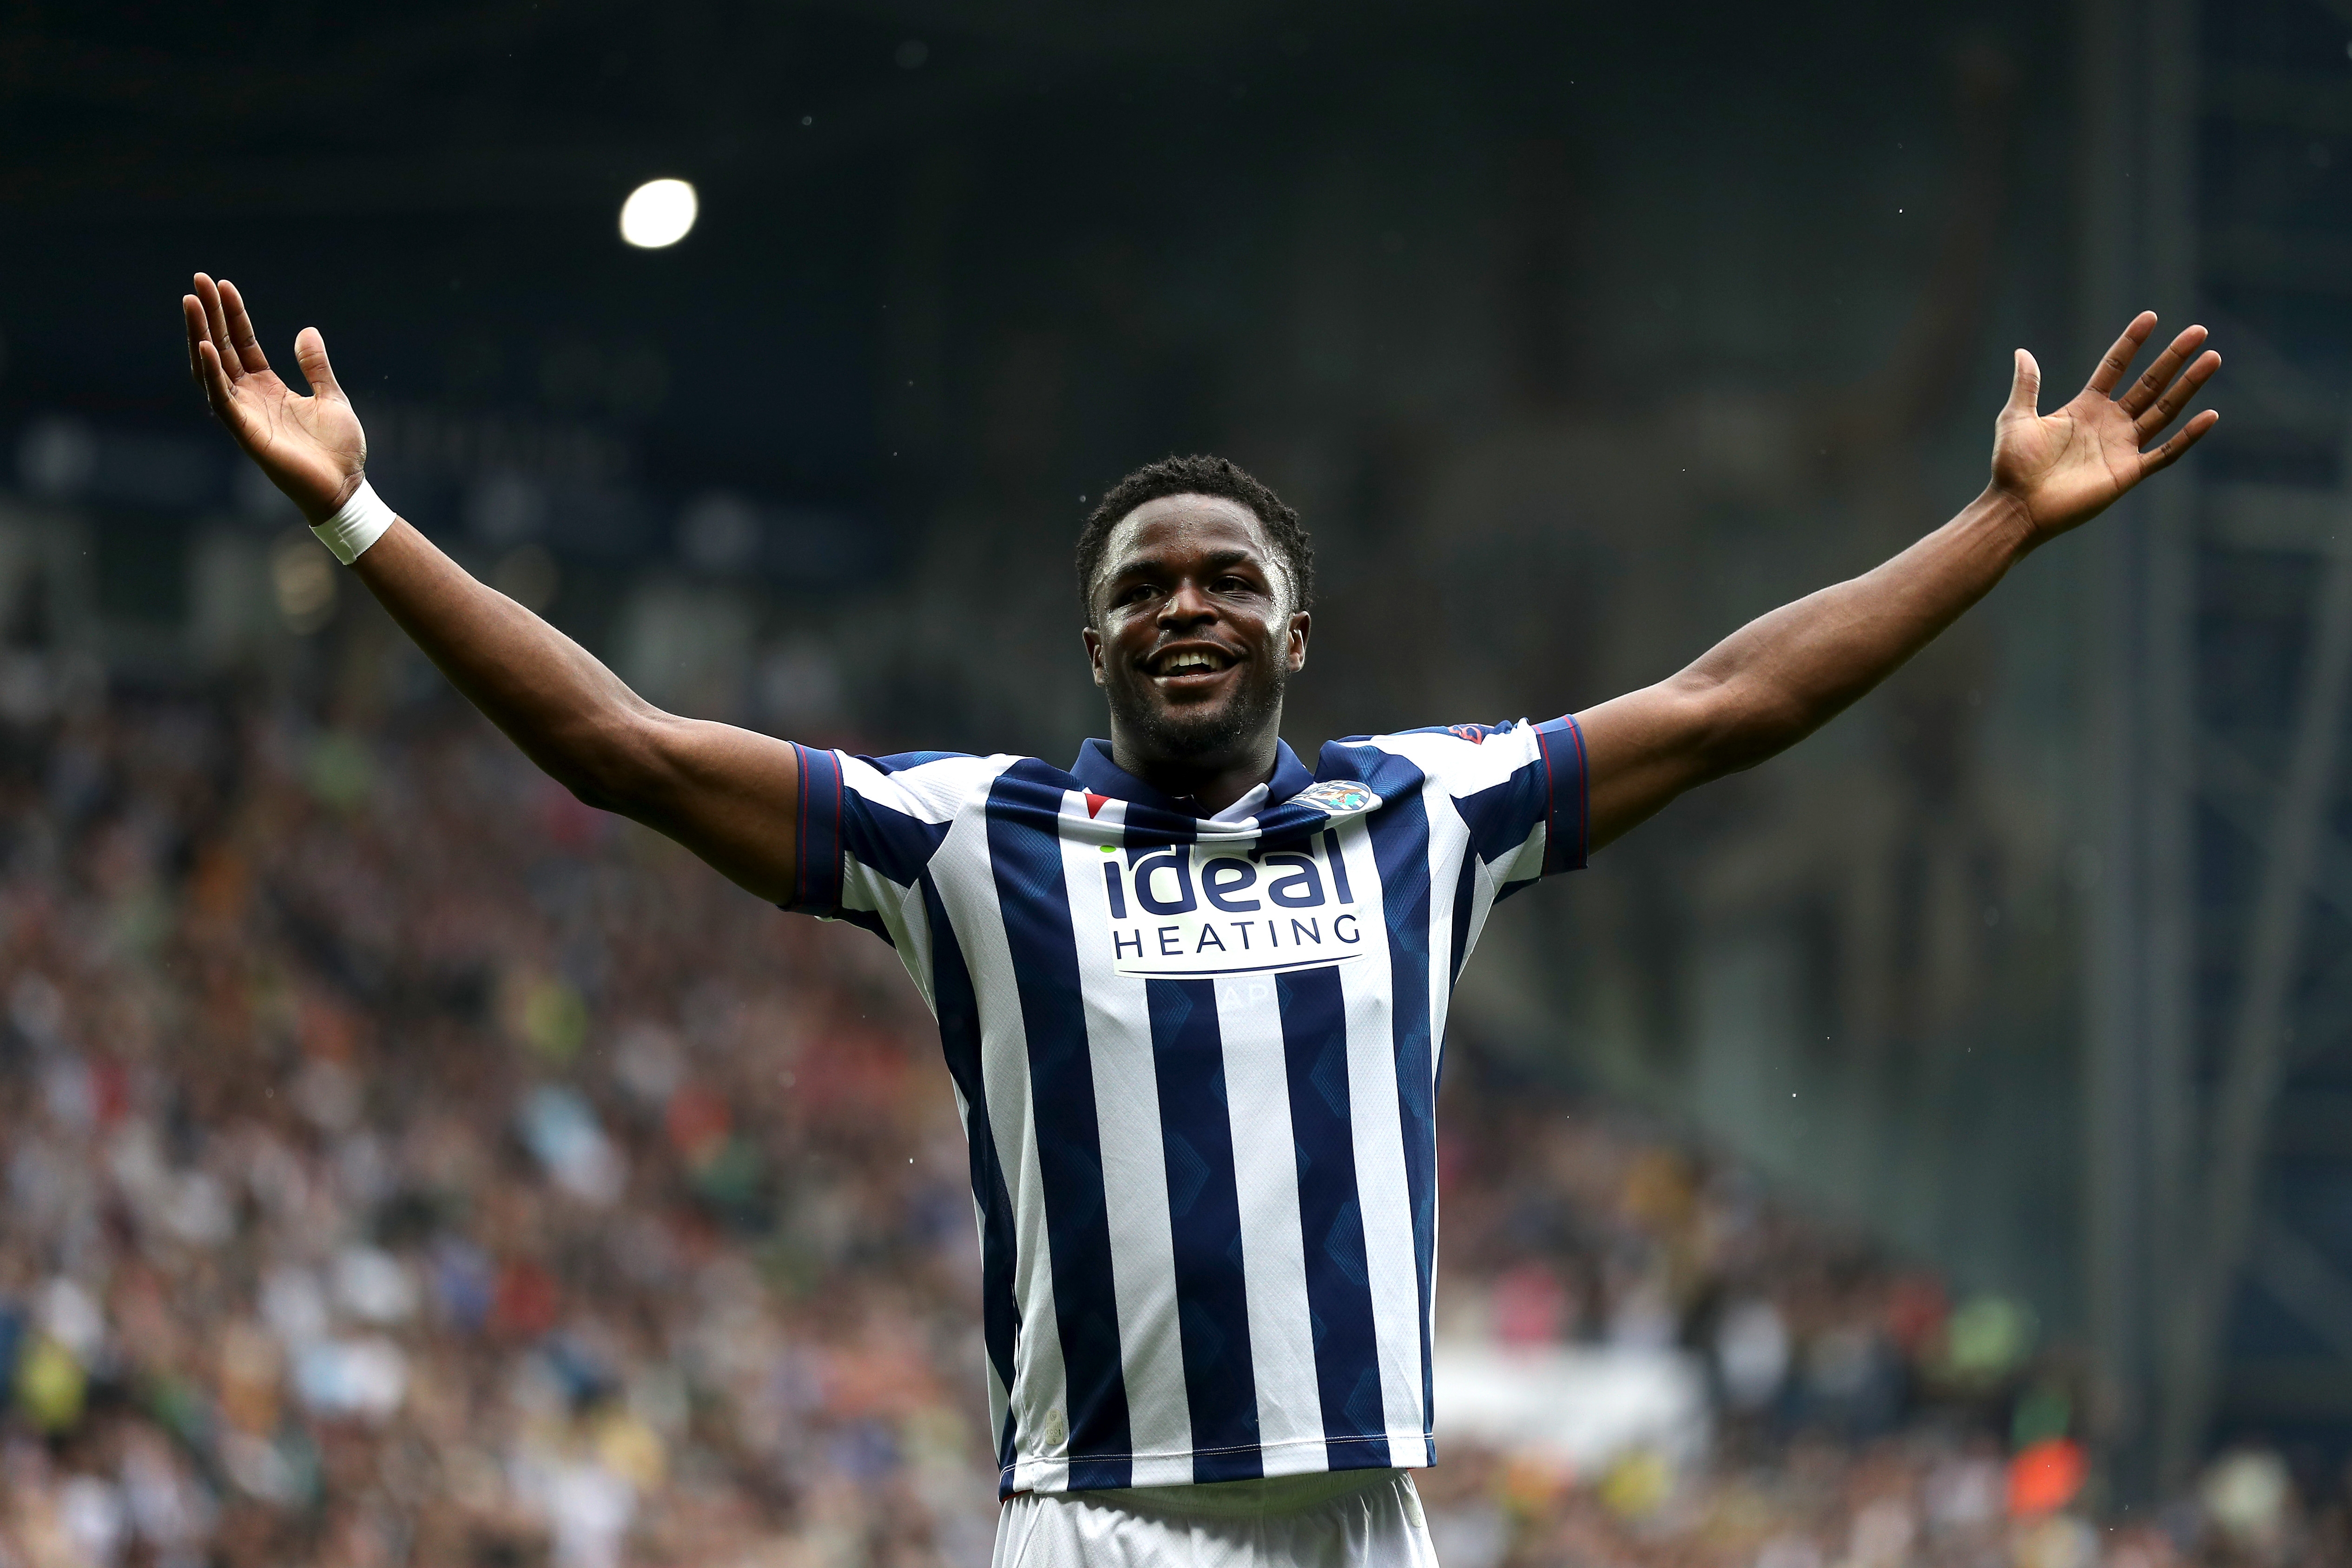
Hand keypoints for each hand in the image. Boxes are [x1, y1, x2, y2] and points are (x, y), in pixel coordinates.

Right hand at [182, 274, 366, 523]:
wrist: (345, 486)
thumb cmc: (338, 449)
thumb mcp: (331, 397)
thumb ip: (316, 366)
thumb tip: (307, 331)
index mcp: (268, 388)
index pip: (242, 344)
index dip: (232, 315)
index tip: (223, 285)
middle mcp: (250, 398)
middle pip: (221, 348)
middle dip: (209, 315)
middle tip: (198, 280)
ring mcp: (244, 413)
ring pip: (212, 368)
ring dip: (200, 335)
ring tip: (192, 302)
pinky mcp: (245, 432)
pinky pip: (221, 398)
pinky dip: (212, 373)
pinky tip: (205, 347)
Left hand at [1988, 311, 2219, 542]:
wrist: (2016, 506)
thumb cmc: (2012, 467)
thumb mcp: (2016, 418)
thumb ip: (2026, 385)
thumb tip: (2022, 352)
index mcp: (2085, 407)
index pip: (2116, 367)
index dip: (2132, 343)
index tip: (2150, 317)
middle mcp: (2109, 424)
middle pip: (2150, 383)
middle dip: (2173, 358)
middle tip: (2198, 331)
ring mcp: (2122, 447)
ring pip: (2164, 410)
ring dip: (2188, 386)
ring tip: (2211, 358)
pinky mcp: (2128, 473)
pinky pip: (2166, 453)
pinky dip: (2188, 436)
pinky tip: (2209, 415)